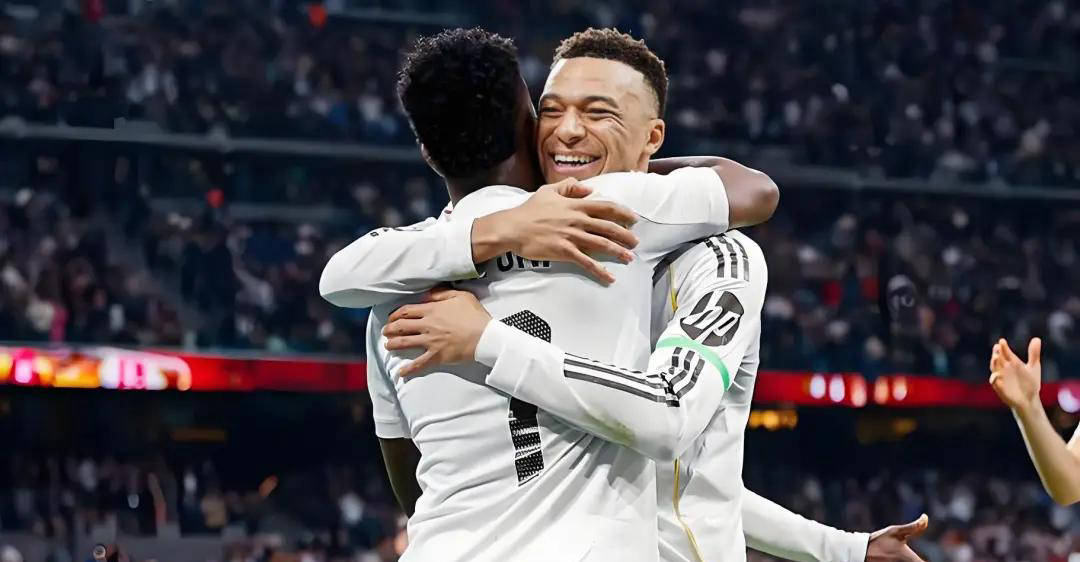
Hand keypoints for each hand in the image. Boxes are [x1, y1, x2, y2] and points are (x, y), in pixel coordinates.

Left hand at [383, 289, 491, 375]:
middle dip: (390, 329)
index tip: (391, 317)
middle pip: (401, 326)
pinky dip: (409, 369)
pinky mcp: (437, 356)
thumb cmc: (475, 315)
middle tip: (386, 332)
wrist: (485, 336)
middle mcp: (427, 325)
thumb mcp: (461, 296)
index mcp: (431, 310)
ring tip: (387, 346)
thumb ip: (441, 294)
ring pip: (405, 343)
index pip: (406, 311)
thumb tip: (427, 295)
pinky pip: (419, 364)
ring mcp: (430, 341)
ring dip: (393, 344)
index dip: (395, 314)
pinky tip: (400, 373)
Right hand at [473, 178, 638, 283]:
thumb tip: (588, 189)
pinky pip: (587, 262)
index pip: (605, 207)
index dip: (622, 212)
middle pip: (608, 227)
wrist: (513, 228)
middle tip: (636, 242)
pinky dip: (600, 270)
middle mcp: (577, 220)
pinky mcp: (565, 251)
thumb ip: (569, 186)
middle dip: (625, 235)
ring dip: (618, 251)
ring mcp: (572, 236)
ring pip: (602, 244)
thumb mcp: (549, 190)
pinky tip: (610, 277)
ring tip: (630, 258)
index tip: (634, 218)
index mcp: (575, 205)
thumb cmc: (529, 210)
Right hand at [865, 514, 927, 561]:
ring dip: (911, 561)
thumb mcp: (895, 531)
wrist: (861, 552)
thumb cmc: (879, 541)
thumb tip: (926, 517)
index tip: (931, 558)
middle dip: (919, 561)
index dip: (928, 561)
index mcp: (911, 560)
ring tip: (902, 556)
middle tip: (917, 556)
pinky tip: (898, 559)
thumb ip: (914, 527)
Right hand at [989, 337, 1041, 411]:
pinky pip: (995, 383)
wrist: (1029, 400)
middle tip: (997, 347)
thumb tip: (1037, 338)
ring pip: (994, 369)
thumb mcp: (1033, 367)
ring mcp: (1001, 378)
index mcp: (1011, 363)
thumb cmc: (1030, 383)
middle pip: (997, 359)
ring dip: (994, 363)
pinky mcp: (1000, 388)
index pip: (1005, 353)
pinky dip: (994, 379)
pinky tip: (996, 375)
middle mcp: (1004, 369)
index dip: (1003, 347)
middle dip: (996, 353)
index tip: (1002, 341)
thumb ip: (1033, 353)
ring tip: (996, 357)